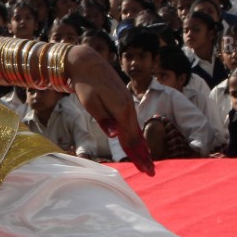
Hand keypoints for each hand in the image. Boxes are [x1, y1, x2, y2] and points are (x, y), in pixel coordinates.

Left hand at [65, 46, 154, 176]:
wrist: (87, 63)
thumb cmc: (85, 84)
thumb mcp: (90, 103)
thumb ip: (103, 119)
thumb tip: (116, 135)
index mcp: (121, 110)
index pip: (130, 139)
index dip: (137, 156)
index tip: (145, 170)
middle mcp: (128, 108)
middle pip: (136, 137)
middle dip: (143, 155)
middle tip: (150, 172)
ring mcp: (128, 104)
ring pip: (136, 130)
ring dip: (142, 147)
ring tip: (147, 160)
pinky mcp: (124, 101)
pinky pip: (132, 123)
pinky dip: (136, 135)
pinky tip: (138, 141)